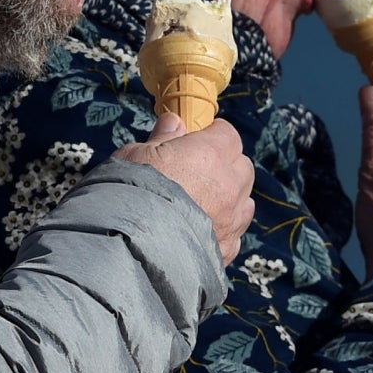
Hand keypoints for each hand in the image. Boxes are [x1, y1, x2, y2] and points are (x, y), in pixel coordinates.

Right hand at [114, 112, 254, 265]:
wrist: (128, 248)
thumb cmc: (127, 194)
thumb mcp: (135, 156)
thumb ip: (160, 139)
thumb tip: (175, 122)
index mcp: (208, 155)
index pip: (228, 134)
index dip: (212, 135)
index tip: (198, 140)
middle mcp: (228, 186)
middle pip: (243, 167)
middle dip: (226, 166)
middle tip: (200, 172)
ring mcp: (230, 221)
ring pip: (245, 203)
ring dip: (231, 199)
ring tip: (205, 204)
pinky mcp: (226, 250)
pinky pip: (235, 235)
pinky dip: (224, 231)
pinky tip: (203, 233)